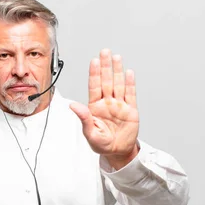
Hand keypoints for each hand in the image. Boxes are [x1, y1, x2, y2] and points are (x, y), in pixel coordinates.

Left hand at [70, 49, 139, 169]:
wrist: (118, 152)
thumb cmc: (102, 144)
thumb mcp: (90, 133)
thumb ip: (84, 118)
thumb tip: (73, 106)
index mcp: (95, 107)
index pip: (94, 86)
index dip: (94, 73)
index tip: (94, 61)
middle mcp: (107, 103)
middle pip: (106, 81)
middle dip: (105, 66)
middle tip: (105, 52)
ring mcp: (119, 105)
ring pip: (118, 84)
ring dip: (117, 71)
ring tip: (116, 57)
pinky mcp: (130, 110)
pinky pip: (130, 94)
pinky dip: (130, 83)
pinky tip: (129, 73)